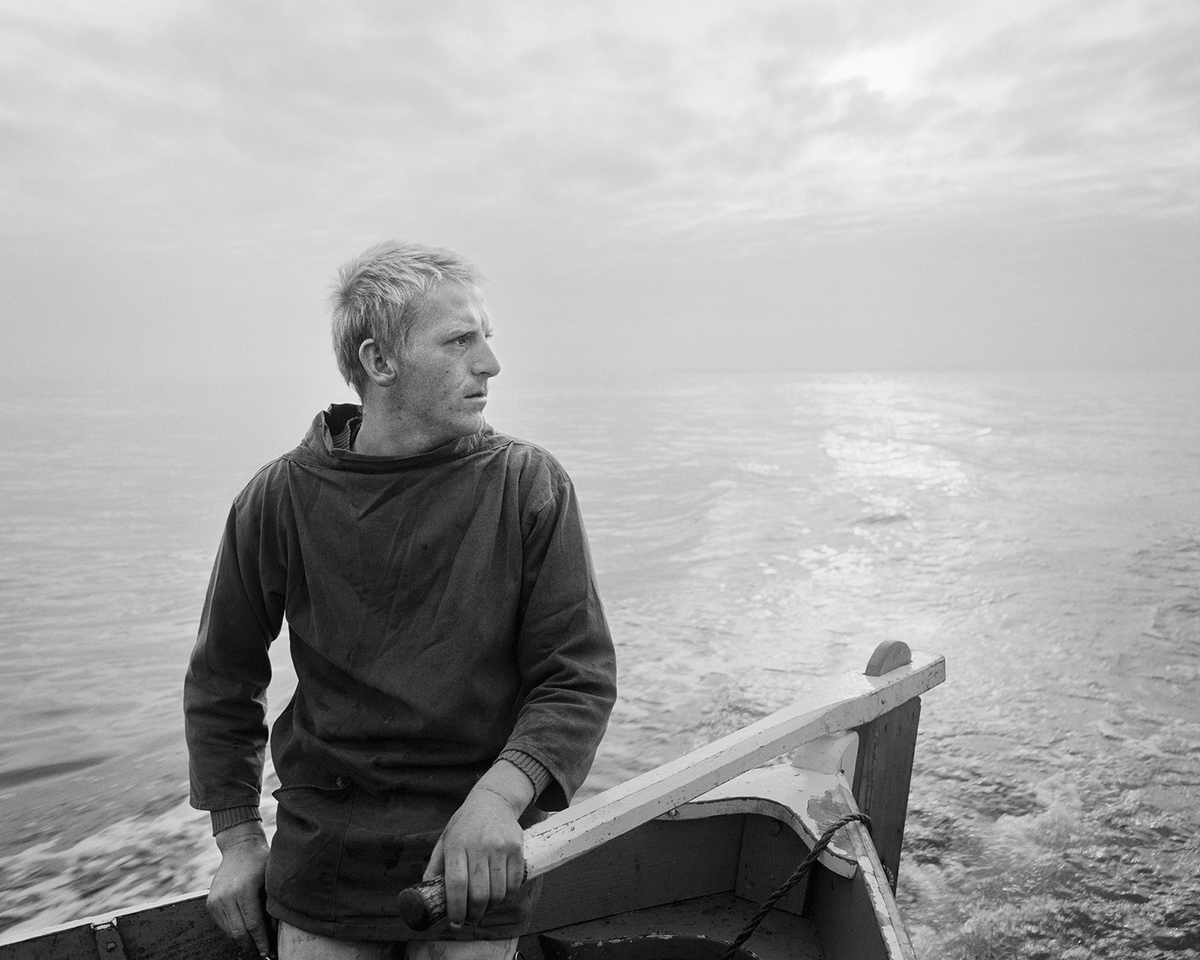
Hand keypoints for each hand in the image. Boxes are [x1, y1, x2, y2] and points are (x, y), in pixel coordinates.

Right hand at [207, 823, 271, 957]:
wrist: (239, 847)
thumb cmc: (260, 862)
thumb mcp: (270, 880)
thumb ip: (271, 905)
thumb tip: (274, 931)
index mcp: (244, 890)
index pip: (253, 924)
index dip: (261, 941)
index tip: (269, 952)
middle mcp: (226, 897)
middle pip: (239, 932)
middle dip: (253, 946)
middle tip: (265, 952)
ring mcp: (216, 900)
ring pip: (229, 932)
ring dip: (243, 941)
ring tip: (257, 944)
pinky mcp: (210, 903)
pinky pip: (222, 925)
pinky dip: (234, 931)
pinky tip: (246, 932)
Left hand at [423, 762, 533, 926]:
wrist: (493, 801)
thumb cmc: (465, 825)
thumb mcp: (445, 840)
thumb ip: (435, 867)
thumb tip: (426, 895)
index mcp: (456, 845)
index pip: (456, 884)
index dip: (456, 908)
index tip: (455, 922)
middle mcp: (479, 845)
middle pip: (479, 893)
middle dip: (474, 914)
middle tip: (470, 919)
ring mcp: (500, 847)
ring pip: (498, 892)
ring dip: (490, 908)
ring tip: (484, 909)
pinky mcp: (517, 848)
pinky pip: (515, 883)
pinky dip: (507, 897)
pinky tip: (499, 898)